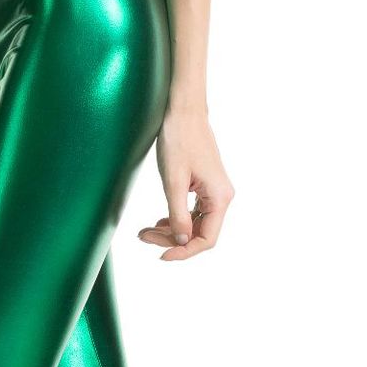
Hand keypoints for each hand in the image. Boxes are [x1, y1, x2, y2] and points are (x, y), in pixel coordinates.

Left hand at [137, 110, 232, 260]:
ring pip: (194, 223)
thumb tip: (181, 241)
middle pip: (199, 233)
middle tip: (144, 236)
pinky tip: (160, 220)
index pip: (206, 239)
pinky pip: (193, 211)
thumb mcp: (173, 181)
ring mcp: (214, 191)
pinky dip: (176, 218)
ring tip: (145, 231)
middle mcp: (222, 196)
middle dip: (171, 239)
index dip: (184, 251)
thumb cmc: (179, 140)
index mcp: (219, 197)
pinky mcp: (205, 186)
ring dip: (171, 230)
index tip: (161, 255)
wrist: (183, 111)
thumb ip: (178, 214)